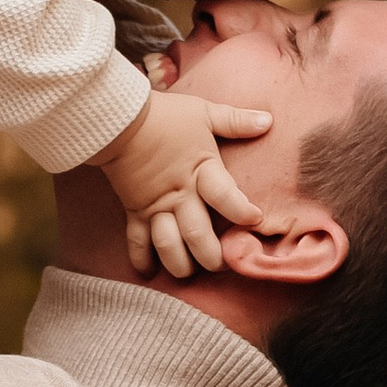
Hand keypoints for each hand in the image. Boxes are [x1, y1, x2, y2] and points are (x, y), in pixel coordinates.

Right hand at [99, 86, 277, 280]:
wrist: (119, 119)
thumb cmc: (164, 115)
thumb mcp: (204, 112)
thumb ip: (236, 121)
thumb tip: (268, 120)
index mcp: (201, 170)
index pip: (225, 196)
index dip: (242, 211)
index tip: (255, 220)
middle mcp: (180, 194)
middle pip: (198, 234)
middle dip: (213, 256)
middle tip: (223, 265)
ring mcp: (155, 205)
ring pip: (168, 244)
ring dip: (180, 264)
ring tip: (190, 273)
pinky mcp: (134, 210)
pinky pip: (136, 241)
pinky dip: (141, 259)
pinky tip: (148, 273)